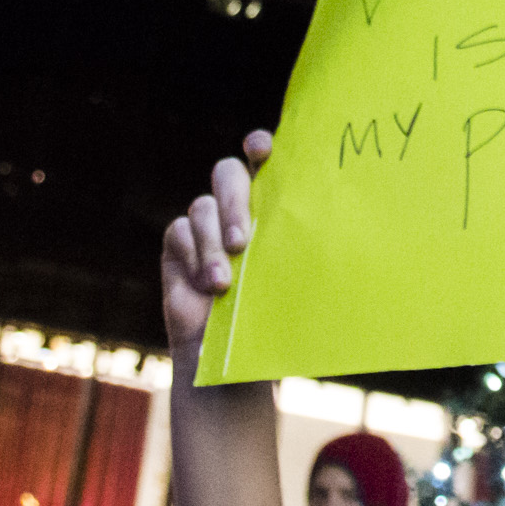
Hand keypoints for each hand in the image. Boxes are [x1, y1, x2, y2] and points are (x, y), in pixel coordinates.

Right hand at [161, 130, 272, 358]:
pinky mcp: (179, 244)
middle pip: (228, 173)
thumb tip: (325, 233)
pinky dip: (194, 257)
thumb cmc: (276, 316)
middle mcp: (236, 206)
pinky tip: (206, 286)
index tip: (261, 149)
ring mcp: (205, 223)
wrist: (234, 360)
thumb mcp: (292, 280)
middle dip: (234, 199)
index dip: (259, 146)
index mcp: (273, 203)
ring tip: (223, 283)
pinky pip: (180, 233)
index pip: (265, 159)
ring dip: (213, 242)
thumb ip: (294, 249)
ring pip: (203, 206)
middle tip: (242, 241)